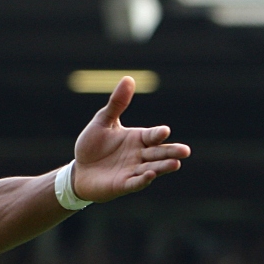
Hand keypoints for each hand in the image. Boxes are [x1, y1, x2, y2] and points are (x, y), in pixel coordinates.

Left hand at [71, 76, 190, 201]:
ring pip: (153, 168)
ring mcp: (133, 170)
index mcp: (138, 139)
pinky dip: (143, 179)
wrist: (79, 170)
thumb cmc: (92, 145)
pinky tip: (150, 175)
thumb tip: (128, 78)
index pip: (153, 136)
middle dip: (171, 152)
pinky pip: (136, 182)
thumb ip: (116, 104)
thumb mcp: (103, 122)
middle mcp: (140, 155)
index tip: (164, 131)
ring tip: (175, 164)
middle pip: (159, 153)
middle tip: (185, 151)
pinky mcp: (123, 184)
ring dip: (163, 167)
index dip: (158, 134)